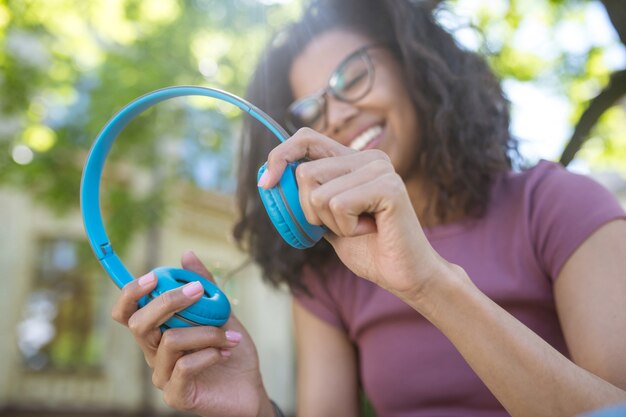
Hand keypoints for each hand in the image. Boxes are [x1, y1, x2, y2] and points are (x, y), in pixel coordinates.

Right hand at [111, 251, 273, 416]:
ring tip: (230, 335)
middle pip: (138, 324)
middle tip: (198, 291)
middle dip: (168, 301)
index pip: (127, 312)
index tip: (154, 276)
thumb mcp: (222, 312)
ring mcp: (162, 376)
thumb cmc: (230, 349)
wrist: (249, 388)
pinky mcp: (176, 396)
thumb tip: (187, 254)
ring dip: (206, 332)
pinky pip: (185, 367)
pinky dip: (210, 353)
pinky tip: (226, 351)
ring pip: (170, 341)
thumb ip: (205, 286)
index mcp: (158, 332)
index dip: (131, 293)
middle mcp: (153, 353)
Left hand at [259, 128, 451, 299]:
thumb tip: (271, 182)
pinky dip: (345, 228)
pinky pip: (338, 205)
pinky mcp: (389, 187)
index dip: (280, 155)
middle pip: (305, 173)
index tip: (266, 184)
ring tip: (359, 228)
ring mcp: (380, 169)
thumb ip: (307, 199)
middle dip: (310, 211)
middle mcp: (368, 158)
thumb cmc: (368, 248)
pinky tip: (369, 230)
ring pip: (318, 193)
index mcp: (353, 160)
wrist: (403, 274)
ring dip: (330, 223)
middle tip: (342, 225)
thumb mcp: (327, 221)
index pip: (306, 138)